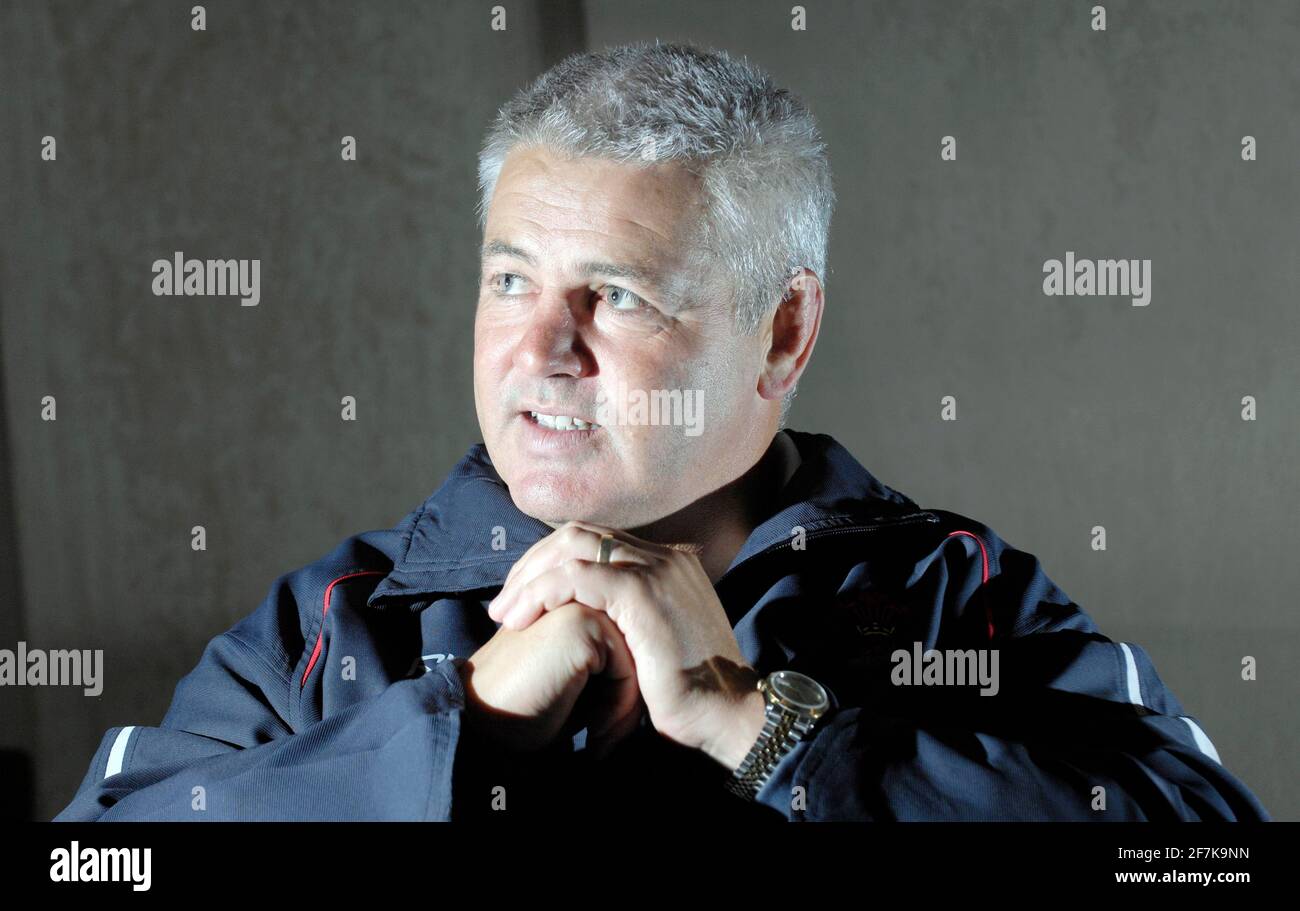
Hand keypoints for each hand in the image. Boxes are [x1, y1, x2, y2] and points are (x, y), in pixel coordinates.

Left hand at [486, 521, 768, 769]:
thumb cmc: (690, 695)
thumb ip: (628, 619)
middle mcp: (666, 556)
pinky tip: (522, 618)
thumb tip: (587, 620)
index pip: (597, 539)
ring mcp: (657, 569)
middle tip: (504, 604)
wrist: (730, 716)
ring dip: (529, 578)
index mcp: (670, 563)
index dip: (551, 563)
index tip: (522, 598)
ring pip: (572, 547)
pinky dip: (542, 591)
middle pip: (579, 534)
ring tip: (504, 613)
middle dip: (533, 565)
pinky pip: (576, 575)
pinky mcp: (643, 593)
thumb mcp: (656, 643)